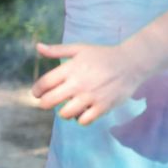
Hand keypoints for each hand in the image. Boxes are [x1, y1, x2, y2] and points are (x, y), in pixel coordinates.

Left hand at [32, 42, 147, 124]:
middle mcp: (78, 83)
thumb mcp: (79, 49)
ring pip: (65, 114)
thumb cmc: (102, 56)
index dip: (36, 90)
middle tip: (47, 103)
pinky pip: (83, 121)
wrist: (130, 64)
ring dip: (63, 112)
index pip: (44, 83)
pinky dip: (80, 119)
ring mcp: (90, 96)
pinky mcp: (103, 106)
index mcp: (70, 68)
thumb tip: (37, 47)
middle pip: (49, 101)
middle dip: (44, 104)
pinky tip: (82, 112)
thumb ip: (57, 50)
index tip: (37, 93)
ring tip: (66, 107)